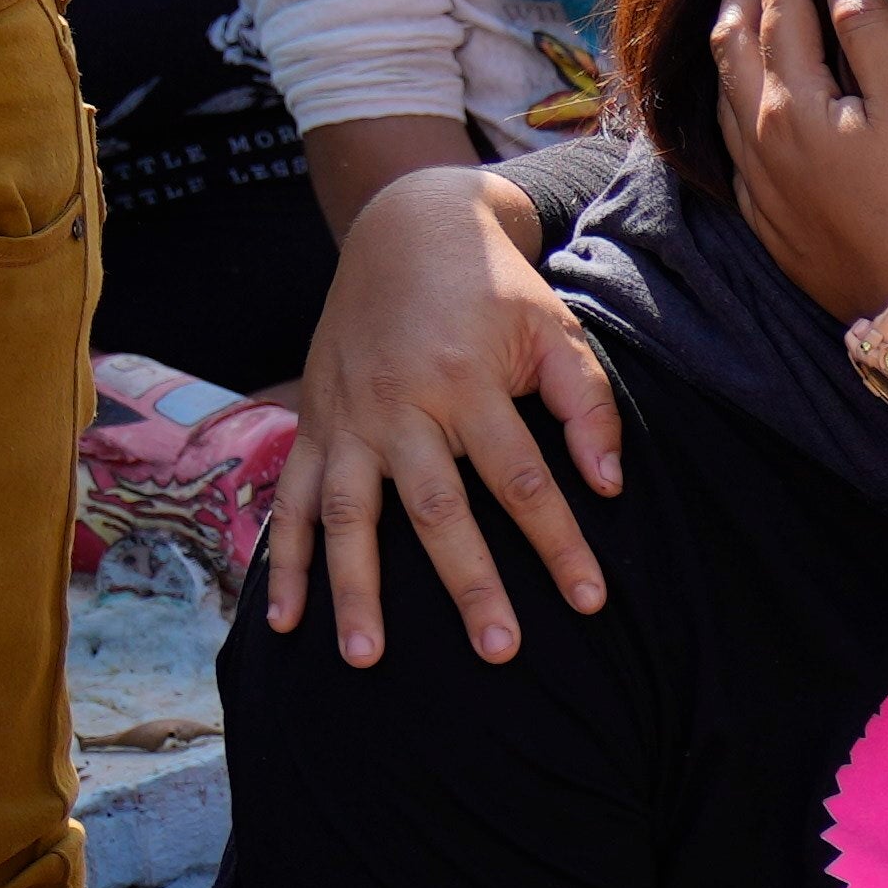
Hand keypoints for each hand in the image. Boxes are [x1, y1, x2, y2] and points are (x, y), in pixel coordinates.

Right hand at [278, 159, 616, 666]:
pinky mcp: (313, 424)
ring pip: (348, 516)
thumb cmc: (494, 292)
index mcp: (465, 381)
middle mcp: (399, 405)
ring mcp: (347, 418)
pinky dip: (282, 562)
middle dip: (469, 584)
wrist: (407, 229)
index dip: (559, 542)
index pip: (521, 478)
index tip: (590, 601)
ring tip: (365, 659)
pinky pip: (291, 502)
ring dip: (354, 590)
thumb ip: (585, 405)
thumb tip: (608, 486)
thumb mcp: (553, 330)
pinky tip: (280, 621)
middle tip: (499, 652)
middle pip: (436, 510)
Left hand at [709, 0, 887, 319]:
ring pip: (724, 88)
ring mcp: (758, 182)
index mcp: (793, 102)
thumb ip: (872, 33)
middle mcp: (760, 137)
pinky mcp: (768, 218)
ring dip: (732, 31)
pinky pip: (734, 137)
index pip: (783, 3)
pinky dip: (736, 92)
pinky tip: (750, 91)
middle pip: (733, 36)